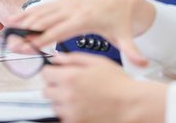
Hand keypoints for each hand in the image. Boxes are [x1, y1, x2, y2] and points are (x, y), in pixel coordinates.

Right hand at [9, 0, 155, 65]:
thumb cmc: (121, 18)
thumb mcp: (126, 36)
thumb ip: (132, 51)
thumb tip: (144, 63)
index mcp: (85, 19)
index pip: (59, 31)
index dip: (42, 39)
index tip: (28, 47)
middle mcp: (74, 9)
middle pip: (46, 20)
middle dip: (27, 30)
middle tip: (10, 40)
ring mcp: (68, 3)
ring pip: (43, 11)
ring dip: (24, 18)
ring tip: (6, 26)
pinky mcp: (65, 1)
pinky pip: (45, 7)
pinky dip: (30, 12)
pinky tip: (16, 17)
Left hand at [42, 52, 166, 122]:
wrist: (131, 105)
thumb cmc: (118, 84)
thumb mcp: (97, 62)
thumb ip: (73, 58)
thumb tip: (57, 58)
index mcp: (71, 78)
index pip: (45, 74)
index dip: (52, 71)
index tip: (57, 72)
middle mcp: (68, 96)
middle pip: (46, 91)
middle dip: (55, 85)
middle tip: (69, 84)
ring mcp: (71, 113)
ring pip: (54, 105)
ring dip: (61, 100)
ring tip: (79, 95)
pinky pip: (64, 117)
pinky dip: (69, 112)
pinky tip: (83, 106)